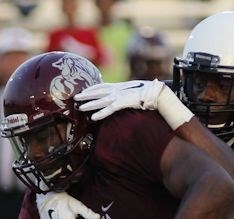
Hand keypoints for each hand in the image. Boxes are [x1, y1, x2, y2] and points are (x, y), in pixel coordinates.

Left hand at [77, 79, 192, 129]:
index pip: (102, 86)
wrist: (158, 92)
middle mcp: (118, 89)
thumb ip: (126, 94)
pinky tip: (93, 118)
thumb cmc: (149, 92)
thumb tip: (124, 98)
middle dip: (86, 94)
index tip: (83, 90)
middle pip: (98, 91)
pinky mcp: (124, 102)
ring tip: (80, 107)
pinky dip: (101, 113)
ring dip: (90, 104)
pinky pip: (109, 109)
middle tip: (75, 97)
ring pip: (101, 100)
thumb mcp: (134, 91)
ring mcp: (120, 95)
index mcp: (120, 86)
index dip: (92, 88)